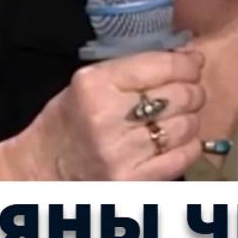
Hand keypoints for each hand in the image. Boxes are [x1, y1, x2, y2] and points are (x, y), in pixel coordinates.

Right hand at [6, 50, 207, 179]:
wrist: (44, 166)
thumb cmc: (71, 118)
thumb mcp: (91, 81)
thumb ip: (137, 68)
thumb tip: (191, 57)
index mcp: (96, 83)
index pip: (163, 66)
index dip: (188, 65)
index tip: (192, 66)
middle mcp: (108, 116)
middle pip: (180, 95)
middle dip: (192, 92)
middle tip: (188, 94)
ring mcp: (121, 152)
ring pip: (186, 126)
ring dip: (189, 119)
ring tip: (176, 119)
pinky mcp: (132, 180)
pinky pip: (183, 156)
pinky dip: (188, 145)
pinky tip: (175, 141)